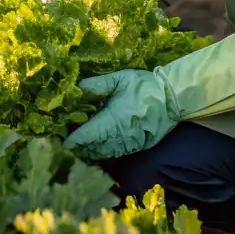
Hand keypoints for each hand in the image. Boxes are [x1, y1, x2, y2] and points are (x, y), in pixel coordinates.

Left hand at [64, 69, 179, 160]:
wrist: (172, 98)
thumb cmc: (144, 86)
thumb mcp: (119, 79)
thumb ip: (97, 85)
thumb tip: (77, 88)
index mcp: (112, 120)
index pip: (87, 136)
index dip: (73, 140)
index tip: (62, 141)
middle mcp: (118, 136)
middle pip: (92, 148)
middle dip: (79, 147)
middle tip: (65, 144)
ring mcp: (128, 144)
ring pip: (103, 154)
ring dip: (90, 152)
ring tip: (77, 149)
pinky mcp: (136, 147)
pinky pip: (115, 154)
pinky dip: (103, 153)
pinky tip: (96, 150)